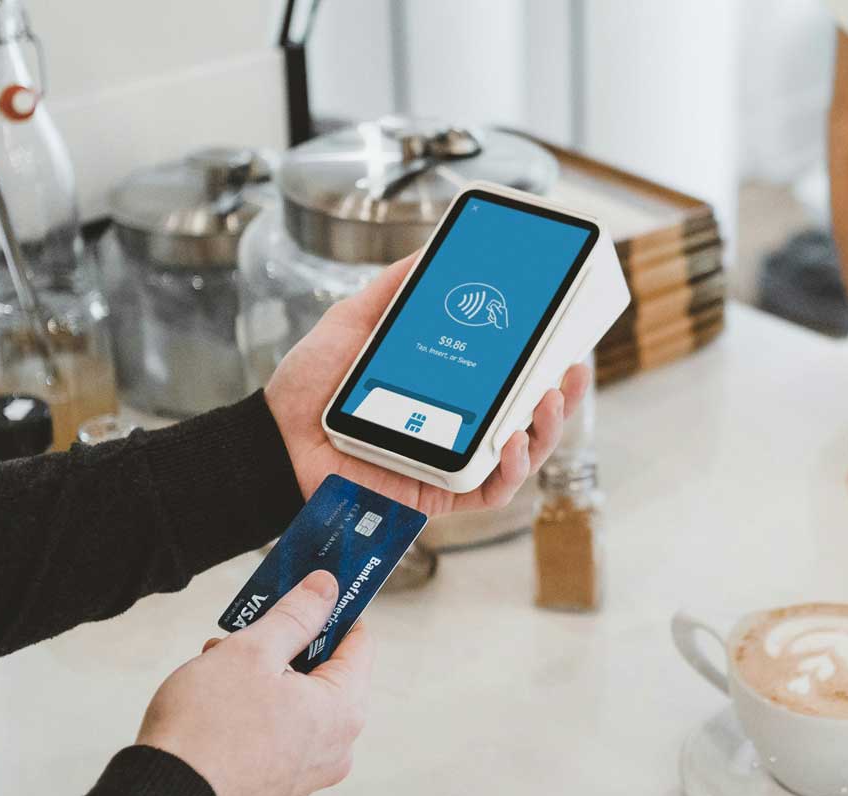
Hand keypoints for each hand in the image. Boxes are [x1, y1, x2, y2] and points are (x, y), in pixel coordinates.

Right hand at [137, 570, 371, 795]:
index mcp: (344, 709)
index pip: (359, 642)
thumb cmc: (208, 726)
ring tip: (221, 660)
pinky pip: (282, 732)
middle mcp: (338, 745)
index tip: (307, 592)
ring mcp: (309, 771)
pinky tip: (220, 696)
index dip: (333, 611)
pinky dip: (259, 708)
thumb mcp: (253, 651)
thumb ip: (296, 615)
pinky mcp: (280, 785)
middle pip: (327, 673)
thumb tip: (327, 587)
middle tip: (249, 630)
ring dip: (267, 675)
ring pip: (300, 702)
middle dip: (288, 645)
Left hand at [264, 252, 591, 513]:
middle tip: (572, 365)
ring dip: (546, 427)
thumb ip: (395, 288)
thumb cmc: (312, 388)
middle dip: (562, 393)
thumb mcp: (355, 322)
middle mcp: (459, 426)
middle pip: (529, 415)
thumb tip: (433, 248)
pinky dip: (509, 469)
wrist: (274, 439)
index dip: (544, 359)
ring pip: (522, 454)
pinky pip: (491, 490)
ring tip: (548, 397)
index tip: (565, 332)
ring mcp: (452, 462)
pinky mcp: (441, 495)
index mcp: (449, 389)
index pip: (509, 375)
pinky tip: (511, 441)